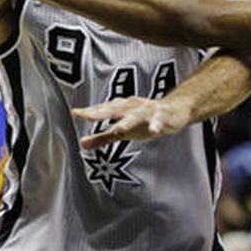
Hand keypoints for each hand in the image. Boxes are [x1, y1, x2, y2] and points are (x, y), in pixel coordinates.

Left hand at [74, 97, 192, 149]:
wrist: (174, 109)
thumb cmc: (144, 119)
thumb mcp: (122, 130)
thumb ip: (102, 137)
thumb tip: (82, 144)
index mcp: (121, 108)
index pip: (102, 110)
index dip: (90, 111)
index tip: (75, 113)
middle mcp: (132, 106)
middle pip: (115, 109)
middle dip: (101, 112)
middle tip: (87, 115)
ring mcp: (147, 110)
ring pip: (136, 115)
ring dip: (128, 121)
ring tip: (119, 129)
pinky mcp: (162, 116)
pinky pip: (158, 121)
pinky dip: (156, 125)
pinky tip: (153, 131)